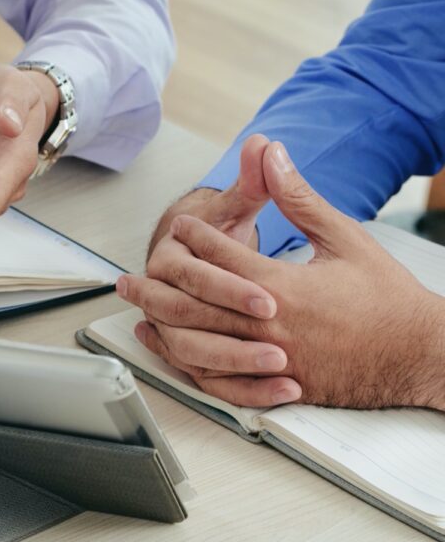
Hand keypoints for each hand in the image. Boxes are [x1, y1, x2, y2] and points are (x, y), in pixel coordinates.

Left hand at [140, 141, 444, 410]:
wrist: (420, 353)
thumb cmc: (387, 297)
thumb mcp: (345, 237)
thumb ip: (300, 198)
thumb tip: (273, 154)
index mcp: (281, 286)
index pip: (220, 257)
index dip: (196, 237)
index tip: (180, 225)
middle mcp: (267, 327)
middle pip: (193, 302)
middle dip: (156, 285)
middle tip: (126, 275)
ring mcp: (268, 362)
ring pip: (197, 342)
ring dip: (160, 323)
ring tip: (135, 310)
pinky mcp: (275, 387)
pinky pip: (218, 379)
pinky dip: (187, 363)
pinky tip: (169, 349)